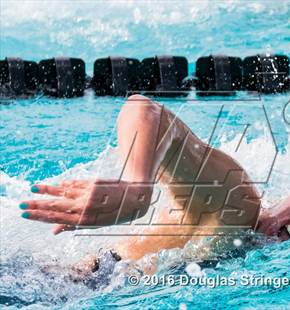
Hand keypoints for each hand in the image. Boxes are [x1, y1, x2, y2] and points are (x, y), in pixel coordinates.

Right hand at [20, 180, 152, 233]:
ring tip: (34, 188)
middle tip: (21, 203)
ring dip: (49, 191)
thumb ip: (75, 225)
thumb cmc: (118, 213)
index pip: (58, 218)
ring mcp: (90, 194)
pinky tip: (58, 184)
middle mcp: (87, 207)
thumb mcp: (99, 224)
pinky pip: (77, 184)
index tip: (25, 213)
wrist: (139, 197)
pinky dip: (67, 184)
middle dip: (38, 205)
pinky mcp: (95, 184)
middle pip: (57, 206)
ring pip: (65, 192)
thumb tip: (54, 231)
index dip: (40, 216)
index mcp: (87, 220)